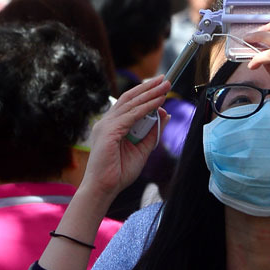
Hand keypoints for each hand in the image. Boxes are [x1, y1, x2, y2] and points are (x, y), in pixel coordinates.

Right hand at [80, 76, 169, 209]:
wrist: (103, 189)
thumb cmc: (119, 173)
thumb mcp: (142, 150)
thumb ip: (153, 132)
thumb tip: (165, 114)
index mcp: (112, 125)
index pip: (129, 103)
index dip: (145, 93)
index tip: (160, 87)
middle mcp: (107, 121)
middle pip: (130, 98)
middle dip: (149, 87)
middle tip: (165, 79)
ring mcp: (106, 124)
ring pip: (132, 103)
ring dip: (150, 93)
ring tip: (165, 86)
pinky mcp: (109, 131)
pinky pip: (132, 115)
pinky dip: (147, 107)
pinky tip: (158, 102)